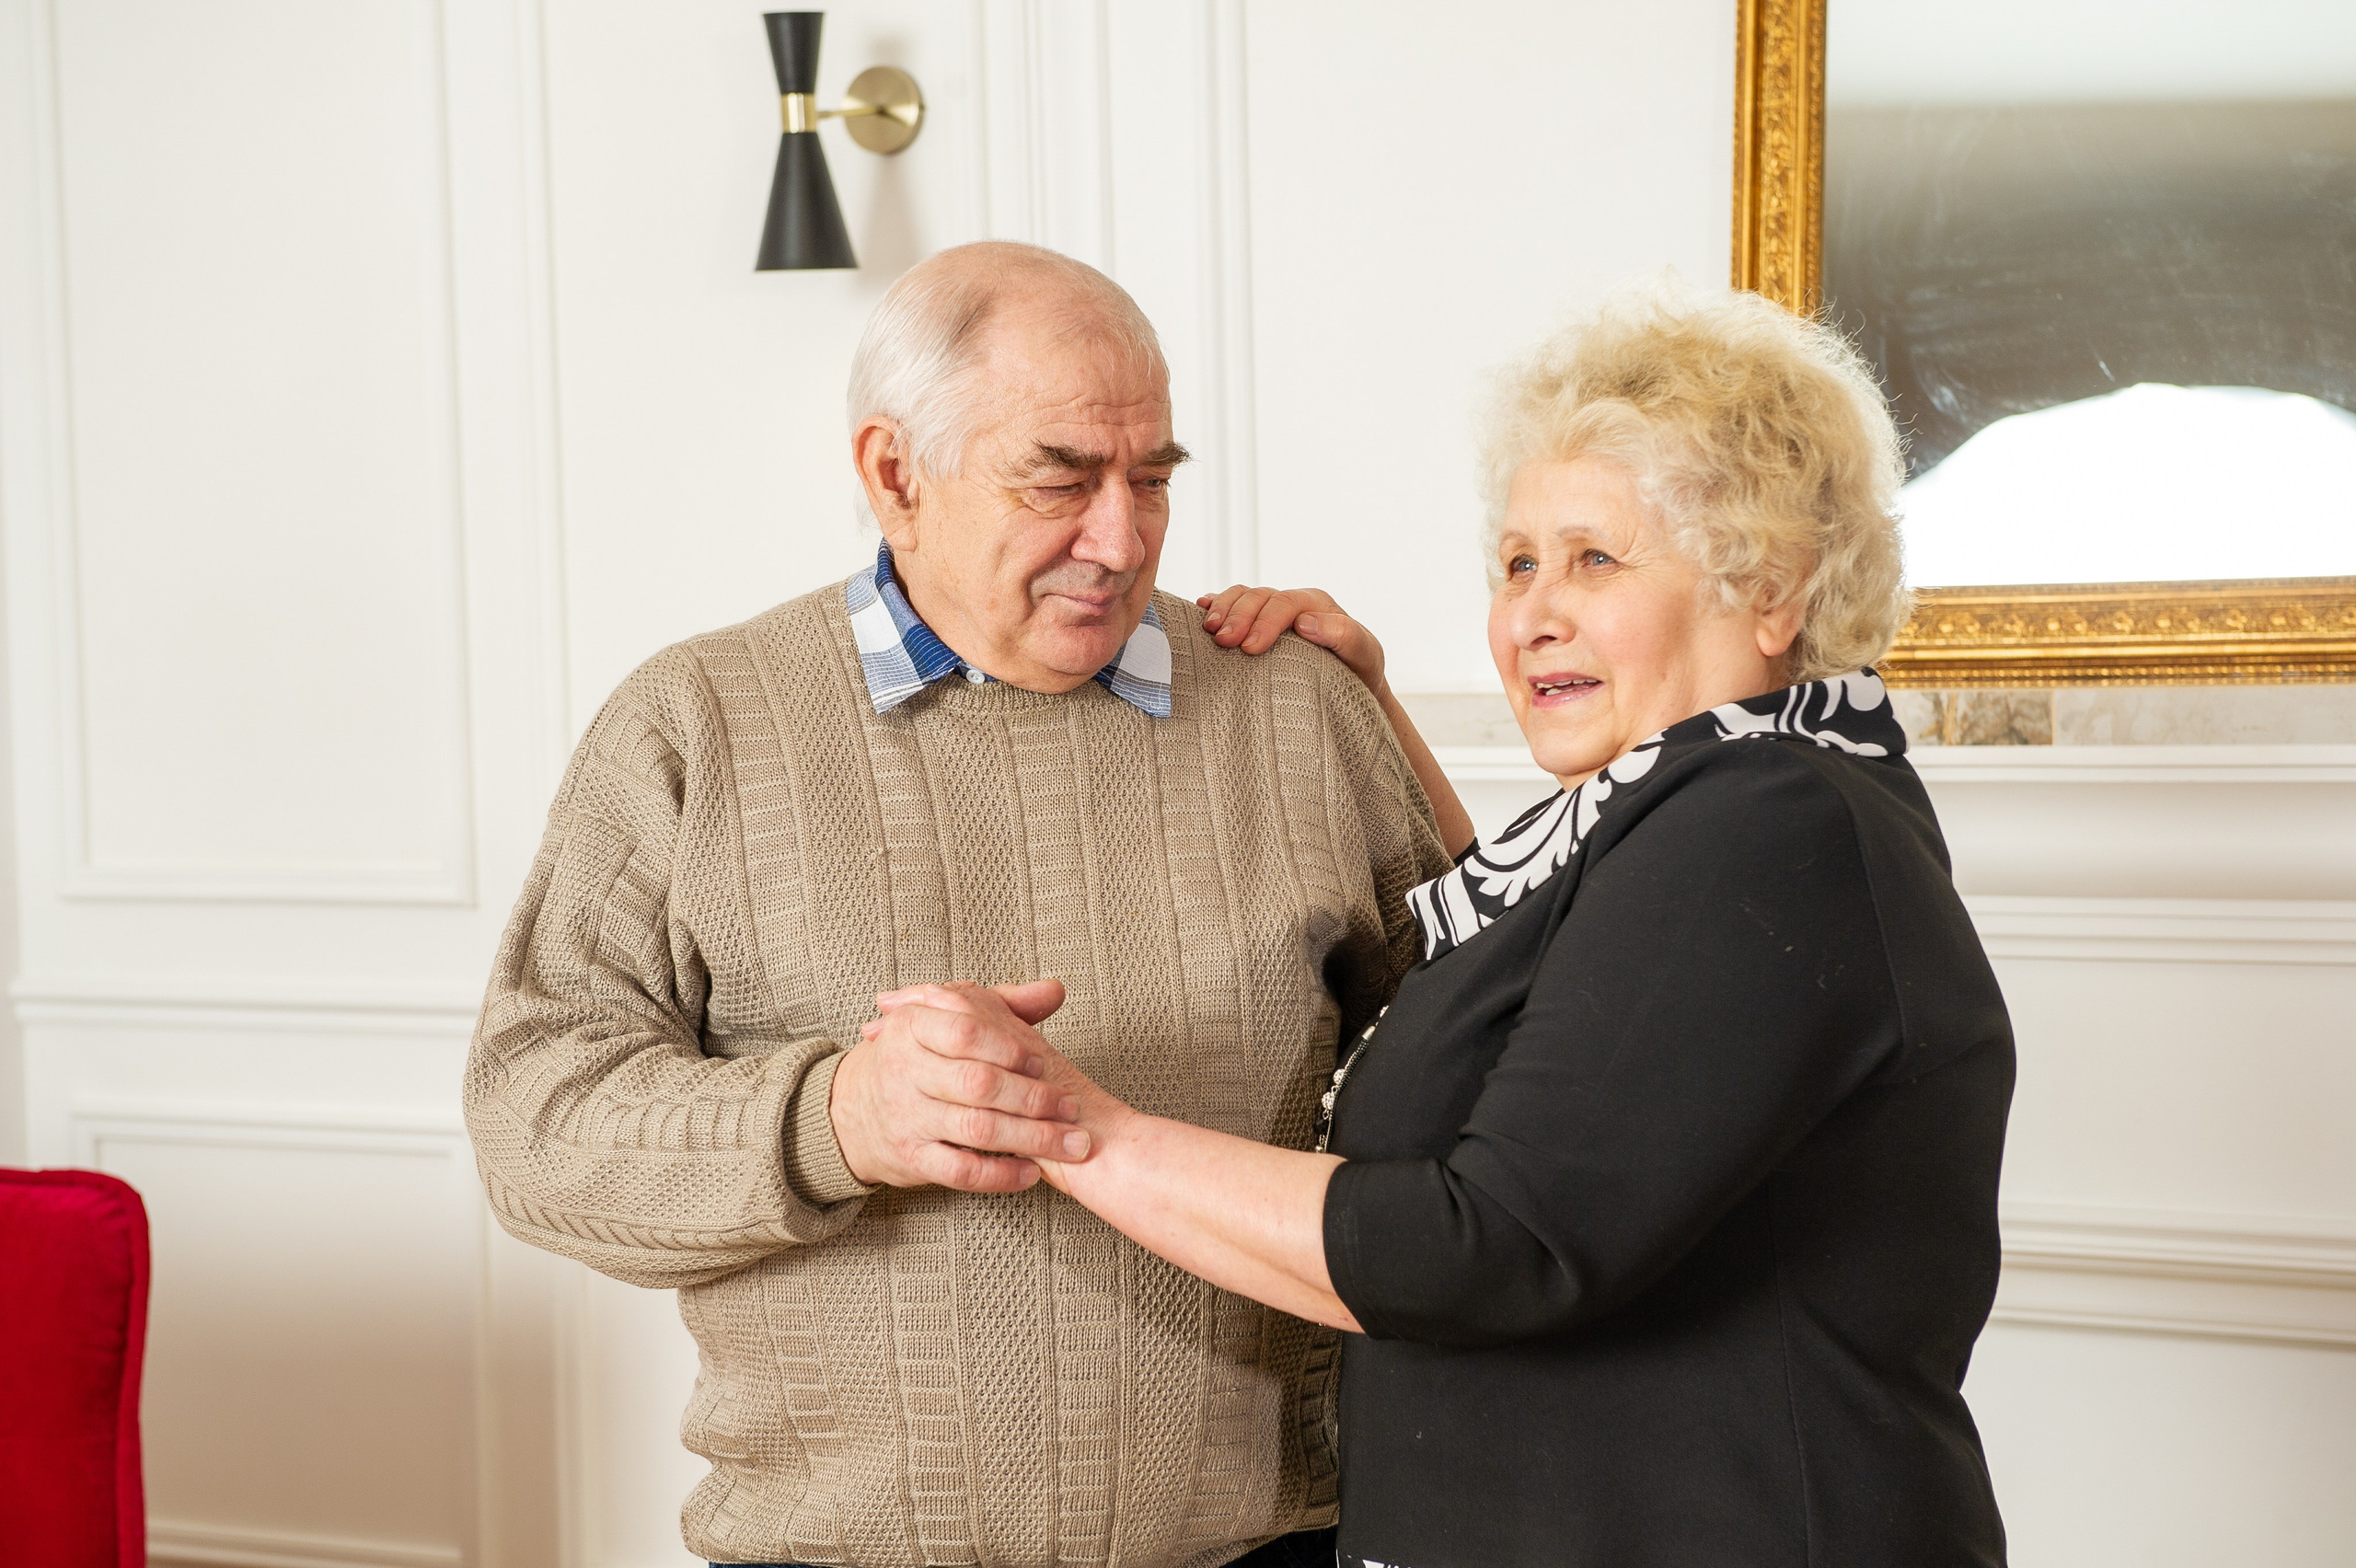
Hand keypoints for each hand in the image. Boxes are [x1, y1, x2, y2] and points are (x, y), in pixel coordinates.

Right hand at [828, 978, 1088, 1192]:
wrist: (852, 1110)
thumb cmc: (919, 1057)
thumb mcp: (947, 1018)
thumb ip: (1004, 1003)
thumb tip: (1055, 990)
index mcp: (913, 1027)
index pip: (966, 1032)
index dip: (1010, 1048)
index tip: (1043, 1063)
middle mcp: (905, 1071)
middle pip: (979, 1084)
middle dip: (1034, 1098)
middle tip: (1072, 1107)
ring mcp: (907, 1117)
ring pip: (977, 1129)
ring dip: (1032, 1138)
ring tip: (1071, 1143)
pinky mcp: (911, 1158)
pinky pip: (961, 1171)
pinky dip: (1001, 1175)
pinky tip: (1032, 1172)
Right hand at [1196, 585, 1388, 694]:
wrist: (1353, 689)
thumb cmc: (1360, 673)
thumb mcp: (1365, 655)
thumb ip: (1345, 636)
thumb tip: (1305, 622)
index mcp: (1317, 605)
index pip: (1285, 603)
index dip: (1265, 621)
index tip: (1250, 647)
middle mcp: (1294, 603)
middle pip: (1259, 596)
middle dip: (1238, 616)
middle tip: (1223, 641)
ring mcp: (1273, 612)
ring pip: (1242, 595)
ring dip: (1223, 609)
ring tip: (1210, 630)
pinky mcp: (1257, 624)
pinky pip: (1233, 604)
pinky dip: (1216, 604)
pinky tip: (1202, 611)